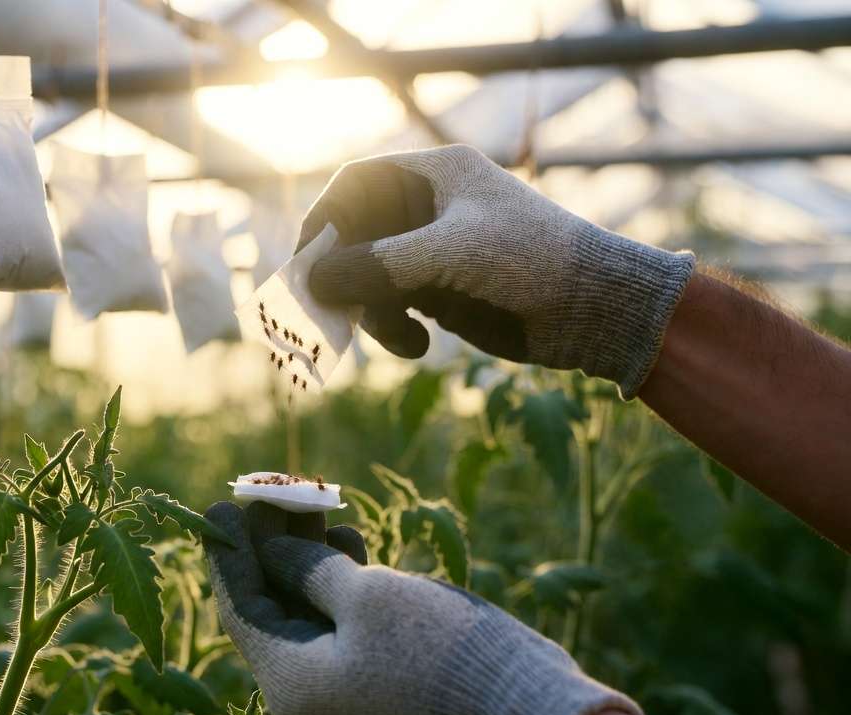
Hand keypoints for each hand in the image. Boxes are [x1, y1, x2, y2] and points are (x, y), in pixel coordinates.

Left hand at [203, 501, 642, 714]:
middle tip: (273, 492)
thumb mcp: (370, 598)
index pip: (241, 610)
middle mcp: (310, 699)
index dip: (229, 552)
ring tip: (313, 505)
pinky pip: (342, 630)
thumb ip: (310, 570)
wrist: (534, 713)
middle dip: (272, 548)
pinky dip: (340, 585)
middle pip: (273, 612)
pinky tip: (348, 541)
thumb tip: (272, 550)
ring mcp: (347, 696)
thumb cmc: (447, 656)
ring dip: (308, 559)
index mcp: (291, 686)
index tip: (220, 504)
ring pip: (309, 617)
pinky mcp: (383, 685)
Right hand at [300, 145, 694, 398]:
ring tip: (399, 340)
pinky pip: (395, 305)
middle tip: (333, 312)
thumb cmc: (530, 263)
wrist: (598, 310)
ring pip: (372, 277)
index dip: (325, 219)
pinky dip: (395, 329)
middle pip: (357, 235)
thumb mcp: (447, 257)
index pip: (356, 183)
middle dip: (345, 277)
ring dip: (373, 312)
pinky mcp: (445, 290)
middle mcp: (431, 207)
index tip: (309, 262)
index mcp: (436, 174)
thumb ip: (377, 265)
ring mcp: (436, 251)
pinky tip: (419, 347)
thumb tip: (315, 280)